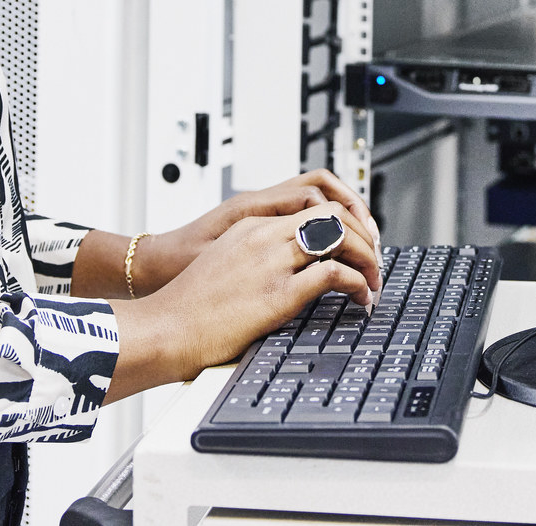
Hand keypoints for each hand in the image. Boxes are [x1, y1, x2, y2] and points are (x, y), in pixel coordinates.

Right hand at [106, 202, 380, 400]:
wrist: (162, 329)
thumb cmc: (185, 309)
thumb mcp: (222, 267)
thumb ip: (252, 261)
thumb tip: (278, 276)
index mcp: (250, 226)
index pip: (310, 207)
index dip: (342, 224)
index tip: (355, 245)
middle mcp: (264, 236)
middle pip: (332, 214)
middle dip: (363, 235)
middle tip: (374, 261)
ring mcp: (272, 261)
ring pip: (340, 236)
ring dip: (367, 257)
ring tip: (374, 279)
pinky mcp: (278, 293)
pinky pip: (335, 274)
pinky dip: (358, 283)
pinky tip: (361, 298)